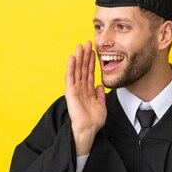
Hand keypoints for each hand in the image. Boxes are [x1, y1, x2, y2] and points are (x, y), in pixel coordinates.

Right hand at [65, 41, 105, 155]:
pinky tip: (72, 58)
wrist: (89, 129)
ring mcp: (75, 89)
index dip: (92, 61)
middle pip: (83, 68)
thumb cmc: (94, 119)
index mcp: (88, 90)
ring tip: (80, 46)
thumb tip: (100, 85)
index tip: (94, 51)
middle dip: (85, 56)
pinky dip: (71, 67)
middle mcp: (81, 87)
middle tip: (87, 43)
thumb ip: (100, 94)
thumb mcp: (101, 104)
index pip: (90, 72)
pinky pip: (70, 77)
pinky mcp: (70, 92)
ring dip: (78, 58)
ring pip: (77, 70)